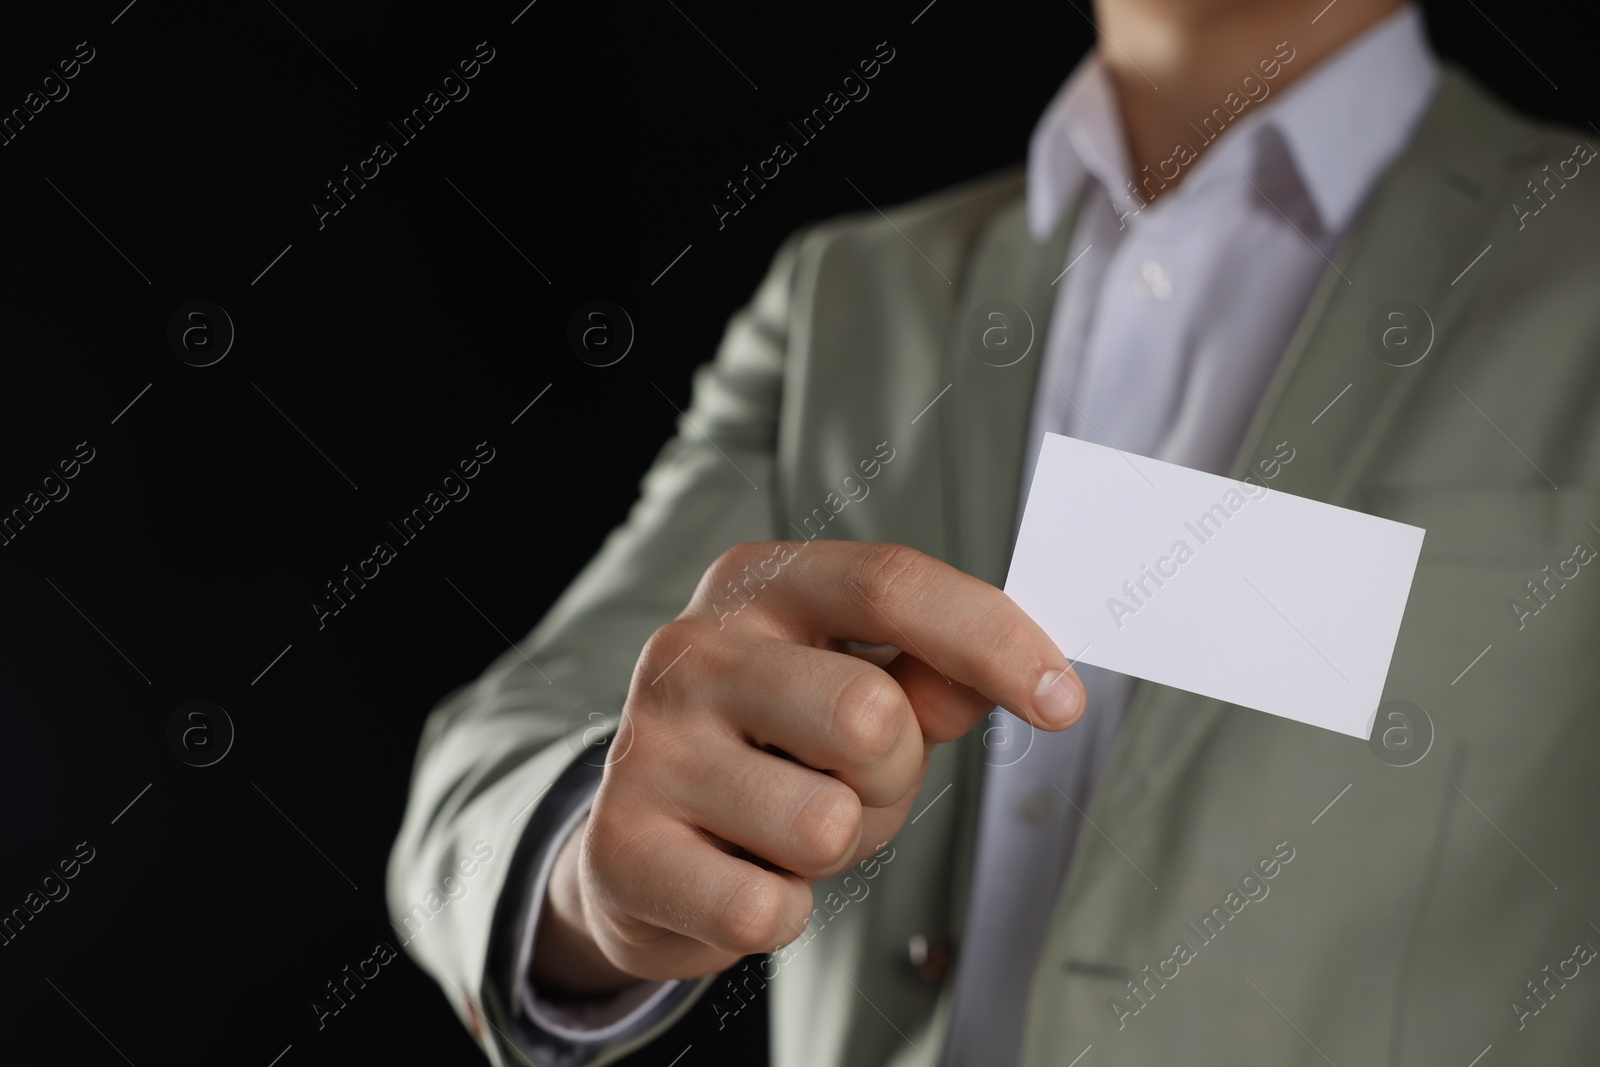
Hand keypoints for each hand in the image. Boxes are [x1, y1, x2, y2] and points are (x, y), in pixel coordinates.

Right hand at [530, 542, 1084, 993]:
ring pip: (825, 824)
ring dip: (836, 850)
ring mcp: (648, 745)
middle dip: (893, 778)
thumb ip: (932, 674)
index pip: (891, 585)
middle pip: (871, 715)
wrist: (632, 845)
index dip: (993, 640)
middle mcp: (692, 648)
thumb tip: (1028, 670)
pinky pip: (767, 909)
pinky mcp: (622, 846)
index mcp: (758, 586)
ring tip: (786, 832)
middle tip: (849, 787)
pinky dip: (780, 912)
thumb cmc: (767, 752)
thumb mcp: (850, 689)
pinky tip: (740, 876)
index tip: (1065, 700)